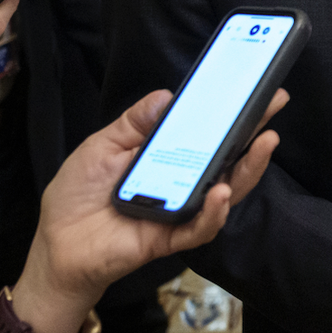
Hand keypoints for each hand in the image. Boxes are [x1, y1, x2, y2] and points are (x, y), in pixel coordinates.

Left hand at [15, 88, 284, 315]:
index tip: (255, 88)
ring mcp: (179, 211)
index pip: (207, 133)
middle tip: (276, 104)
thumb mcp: (101, 146)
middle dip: (255, 132)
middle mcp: (181, 183)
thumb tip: (167, 96)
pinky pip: (198, 228)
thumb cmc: (77, 195)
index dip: (232, 113)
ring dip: (247, 170)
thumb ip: (133, 123)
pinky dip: (213, 213)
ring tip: (264, 144)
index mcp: (168, 157)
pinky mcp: (168, 238)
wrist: (55, 244)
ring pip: (225, 193)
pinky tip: (220, 194)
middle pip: (227, 159)